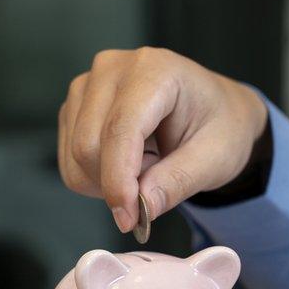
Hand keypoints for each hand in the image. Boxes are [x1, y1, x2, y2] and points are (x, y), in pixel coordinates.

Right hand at [58, 47, 267, 231]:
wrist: (215, 112)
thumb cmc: (219, 126)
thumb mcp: (215, 158)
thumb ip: (178, 182)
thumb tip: (141, 208)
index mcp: (155, 70)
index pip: (120, 129)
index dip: (119, 179)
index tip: (129, 219)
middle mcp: (113, 69)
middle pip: (88, 145)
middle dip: (118, 183)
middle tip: (157, 180)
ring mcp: (88, 86)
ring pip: (75, 155)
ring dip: (107, 180)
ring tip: (147, 164)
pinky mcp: (75, 107)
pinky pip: (69, 160)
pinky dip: (96, 177)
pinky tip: (128, 162)